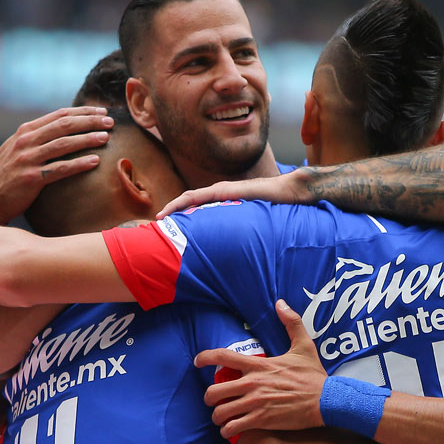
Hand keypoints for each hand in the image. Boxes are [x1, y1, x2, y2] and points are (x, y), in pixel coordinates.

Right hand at [0, 107, 113, 223]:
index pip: (59, 115)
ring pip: (64, 144)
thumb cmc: (9, 176)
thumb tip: (62, 127)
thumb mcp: (17, 149)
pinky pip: (60, 169)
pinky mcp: (32, 178)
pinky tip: (95, 161)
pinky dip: (79, 164)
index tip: (102, 110)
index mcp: (25, 131)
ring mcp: (28, 159)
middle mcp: (26, 141)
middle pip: (64, 125)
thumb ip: (36, 137)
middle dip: (90, 121)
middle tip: (110, 121)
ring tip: (106, 137)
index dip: (83, 111)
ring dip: (88, 139)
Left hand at [157, 169, 310, 217]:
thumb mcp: (252, 223)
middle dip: (172, 213)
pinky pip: (198, 196)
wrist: (287, 192)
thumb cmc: (274, 209)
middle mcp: (218, 194)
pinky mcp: (224, 191)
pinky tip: (173, 211)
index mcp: (224, 202)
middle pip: (188, 203)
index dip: (181, 216)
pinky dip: (183, 203)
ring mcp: (220, 191)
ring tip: (159, 219)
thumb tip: (236, 253)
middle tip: (156, 227)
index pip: (197, 208)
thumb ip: (241, 231)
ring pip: (189, 199)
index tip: (168, 229)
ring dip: (173, 208)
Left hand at [197, 300, 327, 438]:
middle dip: (209, 398)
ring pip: (220, 412)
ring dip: (218, 416)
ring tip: (222, 418)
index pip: (223, 357)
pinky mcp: (261, 421)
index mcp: (259, 365)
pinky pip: (233, 428)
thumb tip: (280, 302)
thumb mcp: (304, 345)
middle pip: (214, 391)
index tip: (197, 361)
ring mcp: (256, 403)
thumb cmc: (314, 376)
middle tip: (214, 400)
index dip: (205, 357)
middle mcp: (252, 384)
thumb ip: (291, 322)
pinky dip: (228, 431)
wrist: (326, 401)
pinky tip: (230, 430)